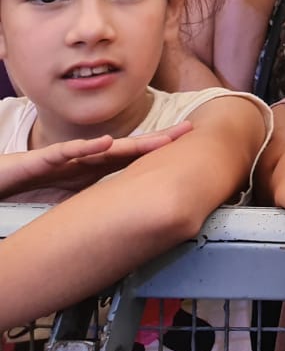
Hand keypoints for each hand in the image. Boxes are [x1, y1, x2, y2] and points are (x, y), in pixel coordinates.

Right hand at [2, 123, 192, 194]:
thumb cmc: (29, 188)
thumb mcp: (68, 198)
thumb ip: (95, 201)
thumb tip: (125, 219)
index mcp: (91, 168)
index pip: (131, 159)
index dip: (158, 154)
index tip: (188, 150)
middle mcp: (82, 159)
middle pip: (126, 149)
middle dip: (158, 141)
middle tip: (188, 132)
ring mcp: (64, 158)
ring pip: (103, 148)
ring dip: (133, 143)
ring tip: (160, 140)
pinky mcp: (40, 161)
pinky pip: (65, 152)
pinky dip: (86, 148)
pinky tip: (105, 144)